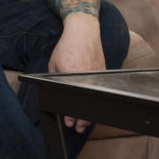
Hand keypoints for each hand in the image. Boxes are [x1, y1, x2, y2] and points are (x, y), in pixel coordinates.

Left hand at [48, 13, 105, 131]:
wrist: (83, 31)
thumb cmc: (67, 47)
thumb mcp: (54, 64)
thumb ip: (55, 80)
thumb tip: (55, 95)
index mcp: (73, 75)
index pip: (73, 101)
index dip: (72, 115)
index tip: (70, 122)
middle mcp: (87, 77)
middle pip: (87, 104)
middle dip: (83, 119)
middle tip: (78, 127)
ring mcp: (97, 75)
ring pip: (96, 99)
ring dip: (91, 111)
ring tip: (85, 122)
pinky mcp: (104, 72)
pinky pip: (100, 90)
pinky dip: (96, 99)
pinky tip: (92, 106)